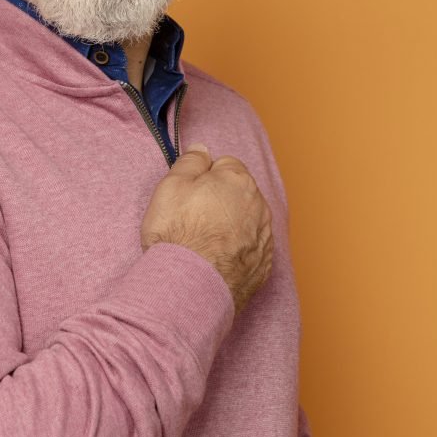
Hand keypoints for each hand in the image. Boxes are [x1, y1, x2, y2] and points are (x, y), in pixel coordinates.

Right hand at [141, 144, 273, 312]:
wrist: (191, 286)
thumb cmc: (178, 234)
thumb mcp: (171, 186)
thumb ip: (190, 162)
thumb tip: (202, 150)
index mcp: (238, 180)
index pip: (225, 164)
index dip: (204, 176)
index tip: (190, 192)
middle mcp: (259, 205)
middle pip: (239, 192)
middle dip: (220, 200)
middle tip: (192, 218)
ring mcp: (264, 237)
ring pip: (247, 221)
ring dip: (230, 225)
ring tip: (203, 243)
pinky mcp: (263, 266)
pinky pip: (251, 249)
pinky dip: (236, 251)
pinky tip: (215, 260)